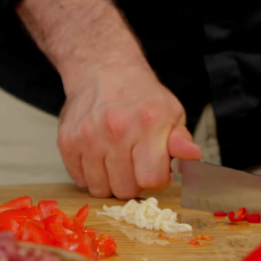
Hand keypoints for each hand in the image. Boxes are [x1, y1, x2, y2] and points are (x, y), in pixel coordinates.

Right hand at [58, 62, 201, 198]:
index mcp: (148, 124)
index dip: (156, 179)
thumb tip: (192, 155)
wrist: (103, 70)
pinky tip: (97, 156)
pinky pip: (79, 179)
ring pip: (99, 189)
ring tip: (115, 159)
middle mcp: (116, 130)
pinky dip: (89, 174)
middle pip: (124, 189)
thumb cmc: (141, 96)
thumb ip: (180, 140)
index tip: (154, 167)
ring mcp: (88, 136)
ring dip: (109, 181)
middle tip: (133, 162)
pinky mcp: (67, 141)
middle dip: (132, 182)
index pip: (151, 180)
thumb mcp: (171, 112)